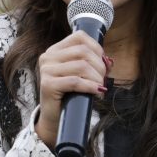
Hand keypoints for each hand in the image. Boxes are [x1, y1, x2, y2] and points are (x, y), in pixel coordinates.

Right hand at [35, 31, 106, 148]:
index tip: (104, 64)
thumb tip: (109, 61)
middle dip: (99, 66)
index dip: (97, 48)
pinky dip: (90, 86)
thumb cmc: (70, 95)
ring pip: (81, 66)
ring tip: (99, 88)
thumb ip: (94, 64)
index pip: (80, 37)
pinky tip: (97, 92)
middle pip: (83, 51)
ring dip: (97, 78)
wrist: (55, 119)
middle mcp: (48, 57)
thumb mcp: (82, 75)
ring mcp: (46, 70)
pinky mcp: (47, 85)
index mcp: (55, 50)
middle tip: (103, 80)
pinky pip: (75, 81)